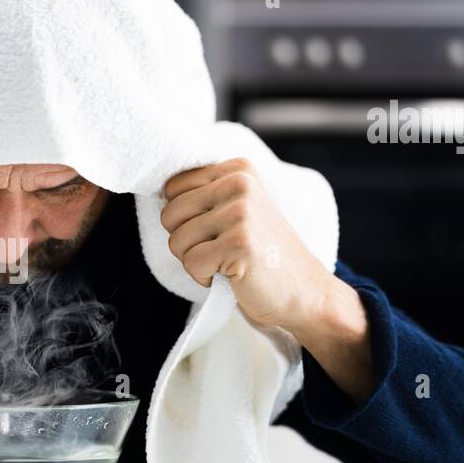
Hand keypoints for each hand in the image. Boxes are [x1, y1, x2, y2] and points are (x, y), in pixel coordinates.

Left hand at [161, 158, 327, 330]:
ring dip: (196, 261)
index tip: (215, 230)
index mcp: (237, 170)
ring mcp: (241, 212)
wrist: (305, 292)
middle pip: (169, 214)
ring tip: (228, 262)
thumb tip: (158, 192)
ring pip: (176, 241)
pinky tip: (232, 275)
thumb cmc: (263, 255)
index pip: (172, 187)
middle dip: (186, 242)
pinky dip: (204, 277)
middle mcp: (240, 184)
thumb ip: (205, 195)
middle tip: (220, 250)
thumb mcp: (239, 209)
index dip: (184, 218)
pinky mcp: (239, 243)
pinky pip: (191, 263)